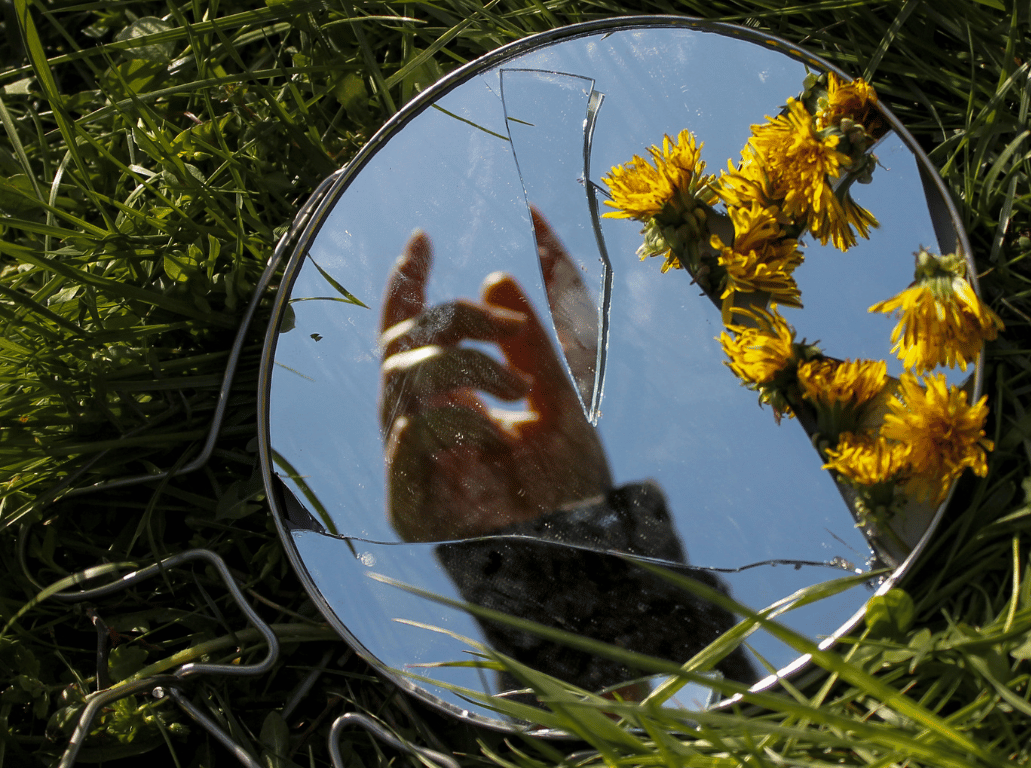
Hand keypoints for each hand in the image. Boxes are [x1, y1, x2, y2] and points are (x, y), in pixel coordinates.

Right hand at [379, 230, 611, 541]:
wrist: (586, 555)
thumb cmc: (573, 487)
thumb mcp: (561, 398)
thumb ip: (531, 343)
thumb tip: (494, 277)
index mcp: (452, 400)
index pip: (409, 333)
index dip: (406, 284)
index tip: (423, 238)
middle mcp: (425, 425)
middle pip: (402, 343)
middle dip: (454, 319)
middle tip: (510, 330)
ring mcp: (413, 464)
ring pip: (402, 378)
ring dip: (463, 366)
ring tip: (517, 390)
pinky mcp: (409, 504)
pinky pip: (410, 434)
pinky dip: (450, 418)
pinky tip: (492, 432)